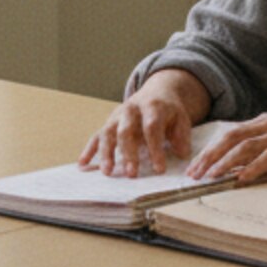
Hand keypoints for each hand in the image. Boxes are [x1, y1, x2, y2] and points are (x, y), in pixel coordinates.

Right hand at [79, 71, 205, 177]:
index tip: (159, 169)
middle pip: (126, 131)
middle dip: (128, 153)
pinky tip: (83, 164)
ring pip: (108, 133)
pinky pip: (96, 136)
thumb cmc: (169, 111)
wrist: (156, 92)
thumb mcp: (181, 118)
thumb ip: (182, 135)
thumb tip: (183, 154)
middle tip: (132, 174)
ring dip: (106, 153)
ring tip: (108, 172)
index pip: (152, 128)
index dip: (155, 149)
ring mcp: (117, 116)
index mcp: (152, 107)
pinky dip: (89, 150)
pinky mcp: (108, 124)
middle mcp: (131, 110)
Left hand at [185, 108, 266, 183]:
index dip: (211, 149)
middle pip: (231, 138)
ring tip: (209, 177)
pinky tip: (241, 178)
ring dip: (224, 162)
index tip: (197, 166)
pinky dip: (253, 167)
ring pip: (244, 147)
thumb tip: (249, 169)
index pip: (231, 134)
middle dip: (209, 156)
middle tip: (193, 174)